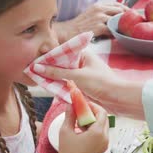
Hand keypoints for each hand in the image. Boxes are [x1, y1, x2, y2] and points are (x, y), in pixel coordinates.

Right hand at [31, 51, 145, 117]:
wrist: (119, 99)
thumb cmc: (102, 83)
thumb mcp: (77, 76)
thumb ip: (58, 72)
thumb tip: (39, 67)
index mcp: (84, 55)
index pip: (63, 52)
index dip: (50, 57)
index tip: (36, 61)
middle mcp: (84, 63)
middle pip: (63, 64)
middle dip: (50, 69)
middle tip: (34, 71)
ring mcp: (84, 75)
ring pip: (65, 76)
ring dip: (55, 79)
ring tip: (39, 80)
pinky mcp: (85, 87)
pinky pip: (69, 85)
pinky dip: (61, 87)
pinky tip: (51, 89)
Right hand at [54, 2, 127, 42]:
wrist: (68, 31)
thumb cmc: (80, 25)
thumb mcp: (90, 14)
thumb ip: (101, 13)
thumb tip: (114, 17)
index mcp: (98, 5)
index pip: (117, 4)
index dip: (125, 9)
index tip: (130, 14)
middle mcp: (99, 9)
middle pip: (120, 11)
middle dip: (127, 17)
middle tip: (131, 24)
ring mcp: (100, 18)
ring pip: (117, 20)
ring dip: (121, 26)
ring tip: (125, 31)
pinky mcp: (99, 27)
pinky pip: (112, 30)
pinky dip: (115, 34)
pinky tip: (116, 37)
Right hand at [54, 103, 108, 152]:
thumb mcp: (66, 131)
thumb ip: (69, 115)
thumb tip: (70, 105)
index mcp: (97, 133)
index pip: (101, 112)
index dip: (93, 106)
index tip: (84, 104)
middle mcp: (104, 138)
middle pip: (104, 118)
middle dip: (93, 112)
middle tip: (82, 111)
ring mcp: (105, 145)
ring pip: (103, 126)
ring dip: (94, 121)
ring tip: (80, 121)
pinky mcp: (102, 149)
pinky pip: (101, 134)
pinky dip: (94, 129)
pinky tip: (83, 131)